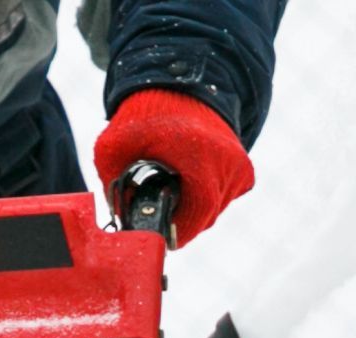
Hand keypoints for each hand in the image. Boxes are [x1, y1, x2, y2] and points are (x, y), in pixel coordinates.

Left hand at [92, 89, 254, 247]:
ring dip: (192, 209)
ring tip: (171, 191)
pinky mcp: (243, 170)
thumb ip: (112, 184)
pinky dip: (204, 198)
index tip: (157, 233)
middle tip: (157, 212)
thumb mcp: (113, 146)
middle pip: (205, 216)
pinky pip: (223, 199)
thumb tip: (121, 220)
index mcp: (199, 156)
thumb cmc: (146, 115)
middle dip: (180, 220)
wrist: (180, 86)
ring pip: (214, 210)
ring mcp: (239, 167)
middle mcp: (227, 163)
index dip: (176, 230)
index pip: (197, 213)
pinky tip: (187, 184)